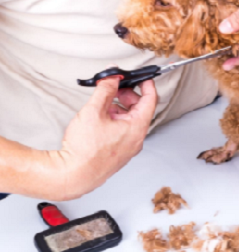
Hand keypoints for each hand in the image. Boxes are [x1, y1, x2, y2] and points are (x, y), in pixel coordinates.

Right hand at [57, 77, 156, 199]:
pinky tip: (100, 118)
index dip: (147, 86)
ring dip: (120, 108)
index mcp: (137, 128)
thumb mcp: (94, 110)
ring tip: (103, 104)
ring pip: (130, 120)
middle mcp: (136, 139)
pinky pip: (123, 131)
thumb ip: (105, 90)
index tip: (143, 77)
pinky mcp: (119, 152)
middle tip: (115, 87)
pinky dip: (115, 120)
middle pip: (140, 110)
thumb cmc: (84, 150)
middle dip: (128, 95)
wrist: (72, 175)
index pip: (150, 100)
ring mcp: (128, 147)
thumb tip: (112, 78)